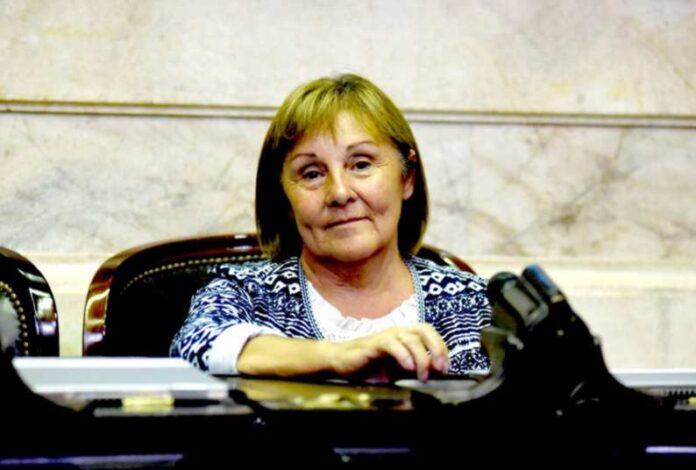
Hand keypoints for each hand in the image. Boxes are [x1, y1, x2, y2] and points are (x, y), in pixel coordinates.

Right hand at [329, 324, 448, 381]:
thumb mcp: (397, 370)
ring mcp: (386, 336)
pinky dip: (402, 355)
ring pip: (411, 338)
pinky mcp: (373, 343)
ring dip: (421, 357)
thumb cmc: (369, 367)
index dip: (441, 349)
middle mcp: (397, 332)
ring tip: (422, 376)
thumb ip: (415, 370)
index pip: (430, 334)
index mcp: (405, 336)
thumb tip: (436, 376)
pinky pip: (391, 344)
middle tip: (440, 369)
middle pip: (424, 330)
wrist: (340, 363)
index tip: (444, 369)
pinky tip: (407, 368)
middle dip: (436, 348)